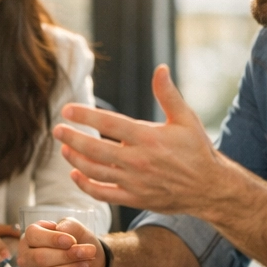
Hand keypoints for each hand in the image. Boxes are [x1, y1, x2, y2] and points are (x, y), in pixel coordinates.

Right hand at [16, 218, 102, 266]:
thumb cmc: (78, 243)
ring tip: (85, 263)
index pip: (34, 236)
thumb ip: (69, 225)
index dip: (53, 239)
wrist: (90, 261)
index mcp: (31, 237)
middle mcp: (27, 257)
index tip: (71, 241)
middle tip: (85, 252)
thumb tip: (60, 229)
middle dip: (65, 256)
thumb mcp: (76, 228)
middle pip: (39, 258)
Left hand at [54, 65, 235, 216]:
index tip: (67, 110)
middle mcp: (138, 160)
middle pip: (94, 149)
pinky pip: (102, 193)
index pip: (109, 124)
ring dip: (75, 159)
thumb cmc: (197, 150)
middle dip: (72, 138)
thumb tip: (160, 68)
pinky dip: (85, 185)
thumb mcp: (186, 119)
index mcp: (148, 137)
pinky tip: (75, 173)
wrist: (209, 188)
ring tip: (65, 148)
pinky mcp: (133, 198)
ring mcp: (134, 182)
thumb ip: (168, 94)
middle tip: (57, 130)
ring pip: (94, 171)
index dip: (85, 115)